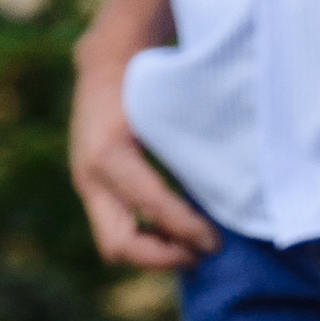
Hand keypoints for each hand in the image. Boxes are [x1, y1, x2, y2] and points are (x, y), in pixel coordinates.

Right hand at [69, 20, 216, 268]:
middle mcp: (90, 175)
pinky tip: (175, 233)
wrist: (105, 62)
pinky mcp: (91, 189)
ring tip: (192, 249)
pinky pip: (115, 230)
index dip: (186, 230)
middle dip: (163, 258)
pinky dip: (147, 238)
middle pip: (119, 245)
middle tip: (202, 254)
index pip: (152, 207)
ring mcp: (86, 185)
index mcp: (110, 153)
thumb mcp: (169, 104)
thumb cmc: (147, 77)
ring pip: (114, 244)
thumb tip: (234, 190)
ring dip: (155, 253)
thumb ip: (192, 144)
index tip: (215, 241)